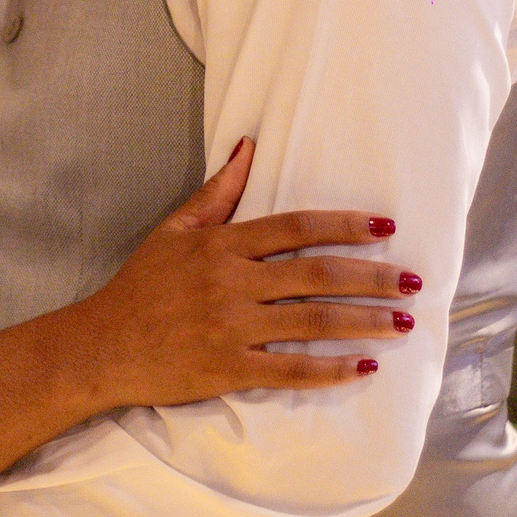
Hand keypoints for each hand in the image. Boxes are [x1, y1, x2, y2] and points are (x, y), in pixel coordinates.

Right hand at [79, 140, 417, 407]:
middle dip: (373, 278)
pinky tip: (364, 366)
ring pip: (313, 322)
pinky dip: (331, 369)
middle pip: (318, 275)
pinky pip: (291, 370)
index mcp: (222, 245)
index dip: (345, 225)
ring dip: (366, 322)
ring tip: (404, 322)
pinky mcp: (229, 370)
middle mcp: (231, 283)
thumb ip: (219, 192)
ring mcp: (232, 328)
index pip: (296, 227)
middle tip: (414, 281)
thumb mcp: (174, 229)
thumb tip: (250, 146)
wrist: (102, 346)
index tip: (385, 226)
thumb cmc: (140, 286)